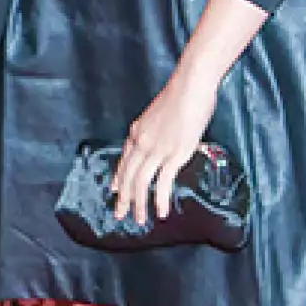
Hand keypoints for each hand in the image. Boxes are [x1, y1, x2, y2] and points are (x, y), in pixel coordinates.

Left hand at [113, 61, 219, 225]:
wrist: (190, 86)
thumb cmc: (182, 94)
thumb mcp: (161, 114)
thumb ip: (159, 129)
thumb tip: (167, 136)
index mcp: (137, 131)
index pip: (124, 160)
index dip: (119, 177)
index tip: (115, 189)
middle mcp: (141, 142)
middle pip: (127, 176)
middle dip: (123, 198)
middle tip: (121, 214)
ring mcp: (156, 149)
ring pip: (140, 183)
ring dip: (138, 204)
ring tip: (139, 219)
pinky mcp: (173, 154)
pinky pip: (162, 182)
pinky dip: (159, 199)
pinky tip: (160, 212)